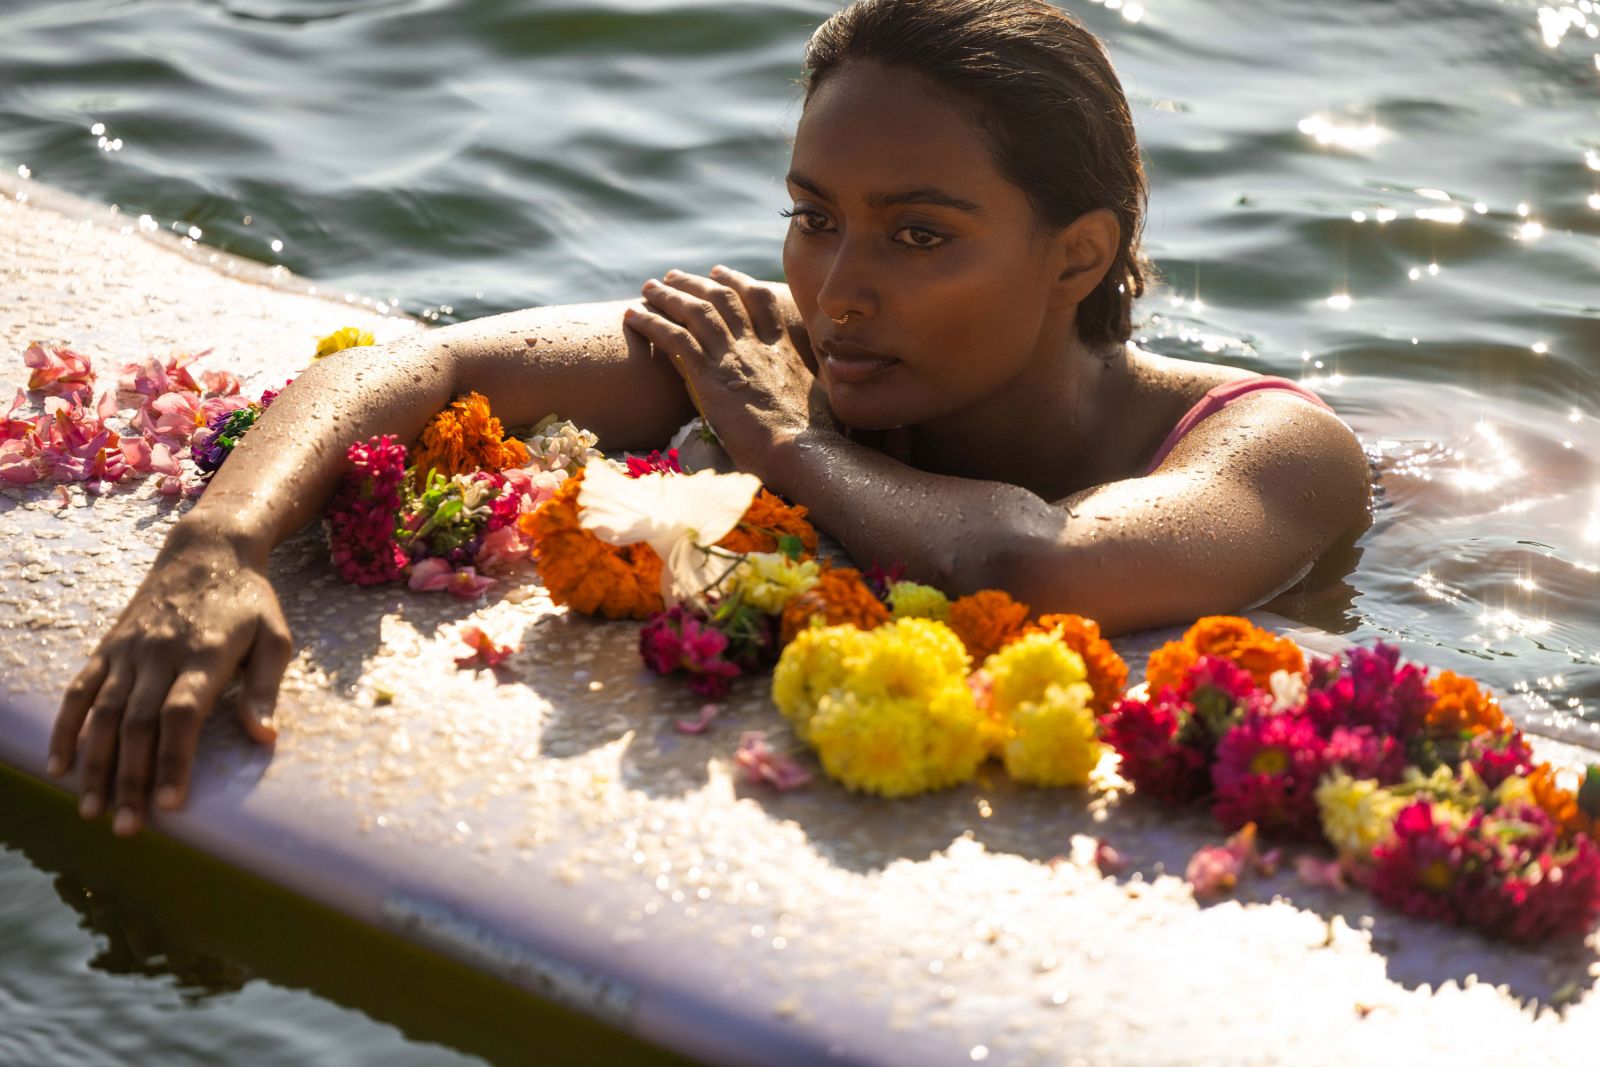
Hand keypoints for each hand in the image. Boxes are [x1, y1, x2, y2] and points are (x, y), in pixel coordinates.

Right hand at [47, 524, 290, 835]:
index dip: (174, 761)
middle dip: (131, 779)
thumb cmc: (249, 602)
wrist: (207, 551)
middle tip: (129, 828)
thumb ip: (266, 688)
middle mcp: (160, 654)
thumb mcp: (275, 636)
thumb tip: (265, 737)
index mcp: (205, 654)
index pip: (182, 716)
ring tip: (92, 811)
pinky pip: (79, 692)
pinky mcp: (108, 648)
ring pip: (103, 714)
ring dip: (95, 765)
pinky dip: (66, 729)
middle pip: (138, 724)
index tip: (172, 805)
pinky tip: (60, 766)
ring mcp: (128, 652)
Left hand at [623, 266, 834, 471]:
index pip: (760, 301)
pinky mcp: (710, 377)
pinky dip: (652, 323)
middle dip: (696, 282)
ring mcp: (733, 358)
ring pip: (697, 311)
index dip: (738, 281)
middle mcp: (756, 346)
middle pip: (723, 298)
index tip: (720, 272)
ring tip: (650, 287)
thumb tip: (809, 395)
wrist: (801, 451)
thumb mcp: (815, 403)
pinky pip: (675, 339)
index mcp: (782, 350)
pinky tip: (633, 316)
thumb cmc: (813, 440)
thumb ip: (803, 389)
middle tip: (674, 276)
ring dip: (669, 295)